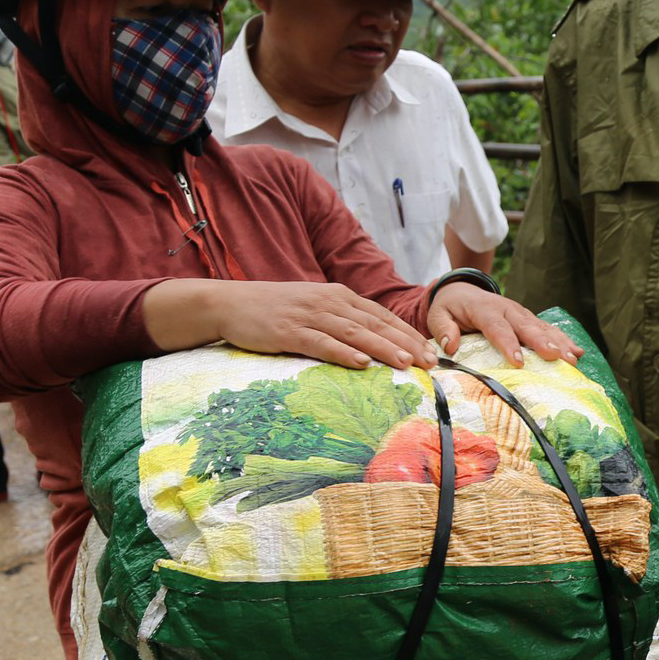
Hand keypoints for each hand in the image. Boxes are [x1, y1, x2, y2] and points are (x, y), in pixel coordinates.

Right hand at [147, 279, 432, 370]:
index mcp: (337, 295)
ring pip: (354, 333)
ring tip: (405, 363)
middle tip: (428, 362)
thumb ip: (340, 321)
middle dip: (405, 343)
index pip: (380, 315)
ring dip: (382, 348)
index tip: (429, 352)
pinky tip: (361, 363)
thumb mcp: (312, 309)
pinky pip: (322, 343)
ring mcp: (308, 315)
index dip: (407, 333)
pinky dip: (343, 353)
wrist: (229, 303)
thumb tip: (369, 345)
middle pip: (374, 324)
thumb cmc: (273, 311)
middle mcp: (328, 302)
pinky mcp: (289, 331)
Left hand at [426, 285, 582, 366]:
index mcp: (484, 309)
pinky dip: (563, 339)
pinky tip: (577, 351)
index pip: (497, 327)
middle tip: (557, 358)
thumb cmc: (451, 308)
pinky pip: (548, 328)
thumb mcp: (438, 315)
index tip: (518, 362)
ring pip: (541, 327)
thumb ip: (443, 329)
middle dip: (543, 342)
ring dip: (558, 342)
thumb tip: (451, 345)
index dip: (508, 344)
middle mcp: (507, 309)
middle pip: (526, 326)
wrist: (462, 290)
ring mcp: (520, 313)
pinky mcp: (529, 319)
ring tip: (573, 358)